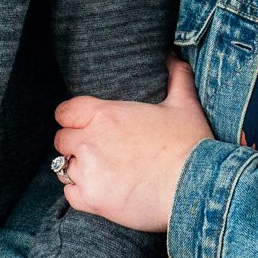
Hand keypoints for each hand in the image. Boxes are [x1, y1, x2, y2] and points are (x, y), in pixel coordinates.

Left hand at [54, 57, 213, 231]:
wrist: (196, 187)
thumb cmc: (190, 145)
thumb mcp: (185, 105)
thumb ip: (176, 78)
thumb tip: (174, 57)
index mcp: (106, 115)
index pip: (65, 112)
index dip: (71, 118)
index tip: (83, 125)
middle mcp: (90, 141)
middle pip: (62, 140)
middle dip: (75, 144)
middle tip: (97, 151)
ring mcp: (88, 172)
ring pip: (64, 168)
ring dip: (79, 169)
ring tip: (101, 173)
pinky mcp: (92, 200)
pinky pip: (70, 194)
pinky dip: (81, 193)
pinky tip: (101, 192)